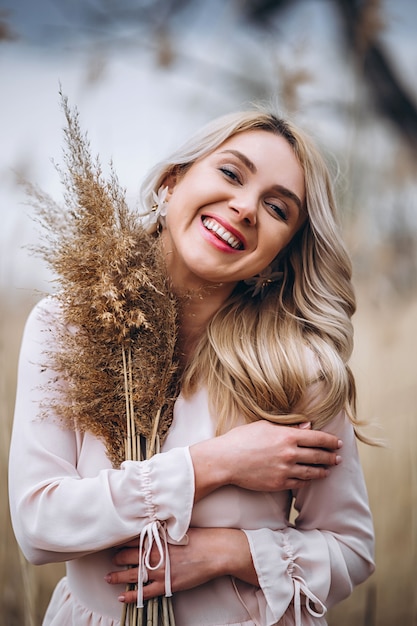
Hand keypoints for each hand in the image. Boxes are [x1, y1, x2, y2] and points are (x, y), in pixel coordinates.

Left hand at [106, 527, 255, 603]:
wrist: (216, 552)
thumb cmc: (201, 538)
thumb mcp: (178, 528)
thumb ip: (163, 529)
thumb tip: (152, 528)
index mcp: (158, 537)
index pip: (132, 538)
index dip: (121, 541)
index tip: (114, 541)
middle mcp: (155, 553)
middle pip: (127, 555)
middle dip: (116, 557)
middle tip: (111, 558)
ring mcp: (160, 571)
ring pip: (131, 575)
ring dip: (117, 576)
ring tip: (108, 577)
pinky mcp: (167, 584)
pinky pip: (144, 593)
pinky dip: (131, 596)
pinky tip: (122, 597)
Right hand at [190, 420, 341, 499]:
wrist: (226, 460)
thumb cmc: (242, 439)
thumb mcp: (265, 426)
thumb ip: (289, 427)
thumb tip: (308, 426)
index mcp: (287, 436)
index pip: (317, 438)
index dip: (330, 441)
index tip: (337, 443)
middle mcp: (289, 454)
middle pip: (318, 456)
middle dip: (331, 457)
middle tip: (338, 458)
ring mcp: (285, 470)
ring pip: (312, 472)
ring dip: (323, 471)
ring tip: (328, 470)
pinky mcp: (279, 484)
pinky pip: (299, 484)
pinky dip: (307, 481)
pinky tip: (310, 479)